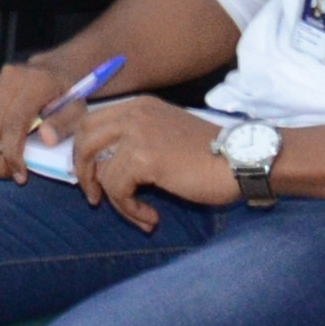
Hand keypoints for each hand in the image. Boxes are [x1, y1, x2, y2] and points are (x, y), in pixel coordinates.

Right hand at [0, 58, 76, 179]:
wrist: (49, 73)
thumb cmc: (65, 99)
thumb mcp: (76, 112)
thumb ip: (64, 125)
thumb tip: (46, 139)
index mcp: (34, 83)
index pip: (13, 125)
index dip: (13, 156)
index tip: (21, 177)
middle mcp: (6, 80)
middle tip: (10, 174)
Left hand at [62, 98, 233, 230]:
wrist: (241, 161)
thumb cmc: (210, 157)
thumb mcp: (167, 138)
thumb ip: (136, 143)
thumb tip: (103, 169)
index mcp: (139, 106)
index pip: (91, 122)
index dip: (83, 151)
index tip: (91, 177)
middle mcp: (134, 113)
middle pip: (84, 140)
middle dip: (83, 173)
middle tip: (94, 198)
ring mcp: (137, 133)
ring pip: (101, 172)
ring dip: (117, 203)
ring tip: (141, 216)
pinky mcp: (144, 157)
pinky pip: (117, 189)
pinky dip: (130, 210)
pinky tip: (151, 219)